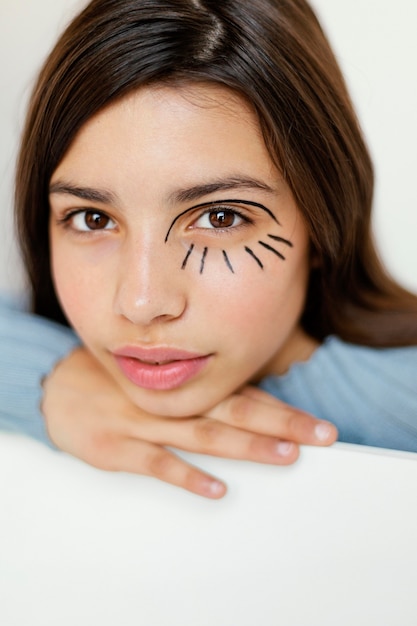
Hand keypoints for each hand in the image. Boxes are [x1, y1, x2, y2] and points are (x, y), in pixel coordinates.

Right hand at [42, 347, 336, 498]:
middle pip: (233, 410)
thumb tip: (251, 404)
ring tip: (284, 456)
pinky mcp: (119, 447)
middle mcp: (171, 399)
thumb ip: (199, 390)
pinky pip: (156, 462)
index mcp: (183, 383)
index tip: (318, 425)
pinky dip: (187, 476)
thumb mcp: (157, 376)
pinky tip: (216, 489)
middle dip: (279, 424)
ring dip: (245, 446)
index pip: (242, 395)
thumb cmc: (116, 382)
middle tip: (320, 436)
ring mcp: (145, 421)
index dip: (282, 409)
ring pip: (202, 434)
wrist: (56, 387)